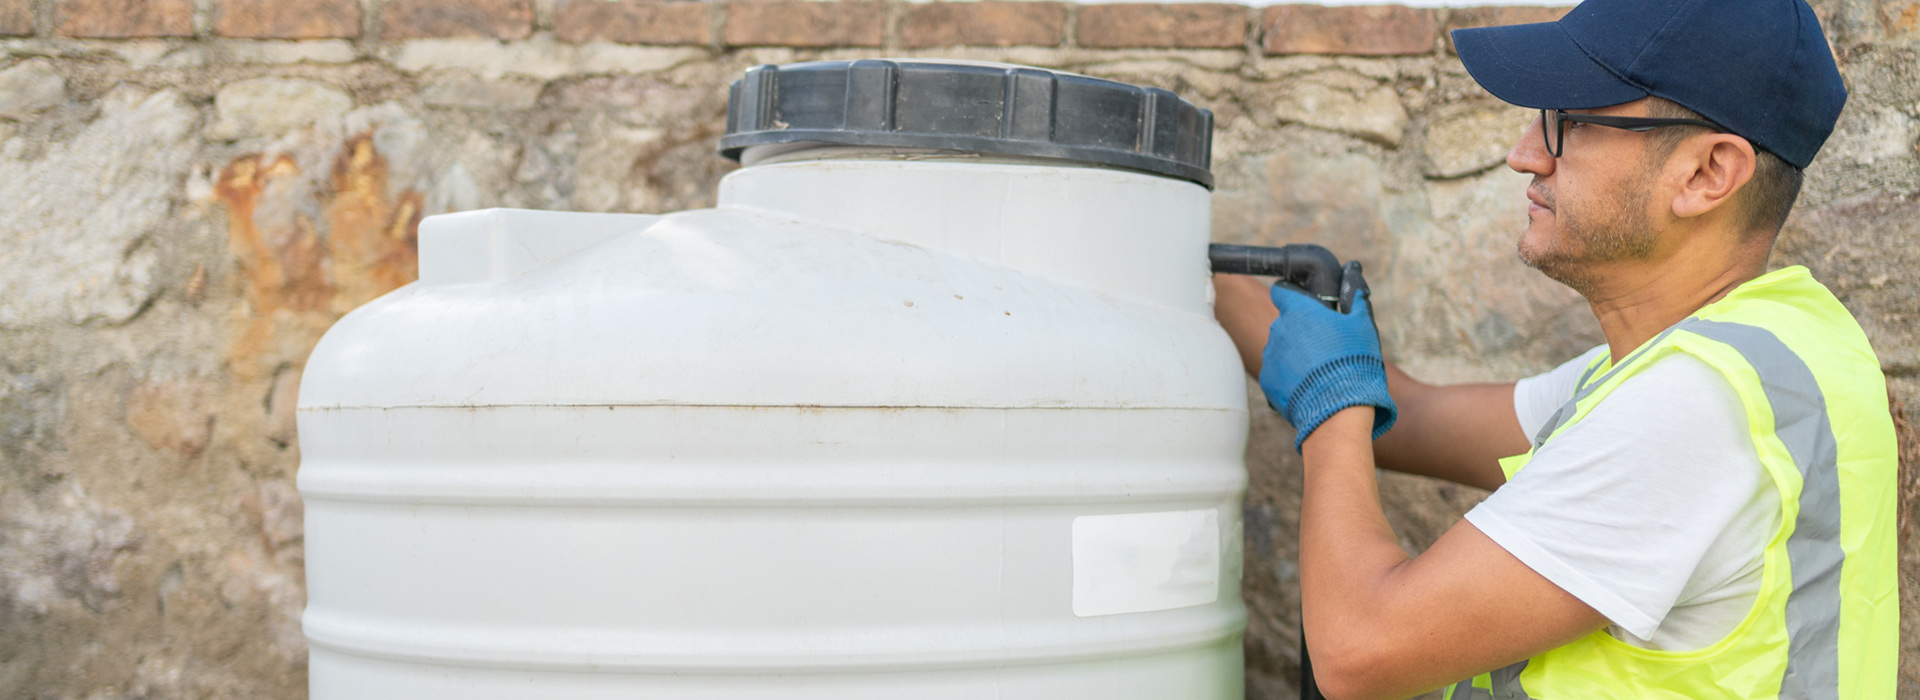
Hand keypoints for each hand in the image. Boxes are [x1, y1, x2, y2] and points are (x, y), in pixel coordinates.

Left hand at [1257, 282, 1395, 451]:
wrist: (1339, 407)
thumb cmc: (1354, 361)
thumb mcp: (1362, 325)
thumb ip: (1354, 297)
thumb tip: (1353, 272)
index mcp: (1298, 311)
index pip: (1281, 291)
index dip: (1291, 294)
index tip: (1303, 303)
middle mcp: (1278, 330)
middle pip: (1285, 323)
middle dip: (1301, 330)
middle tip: (1324, 345)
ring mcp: (1270, 356)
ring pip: (1281, 349)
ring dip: (1295, 354)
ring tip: (1320, 370)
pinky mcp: (1267, 381)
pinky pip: (1277, 373)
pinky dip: (1290, 377)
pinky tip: (1311, 386)